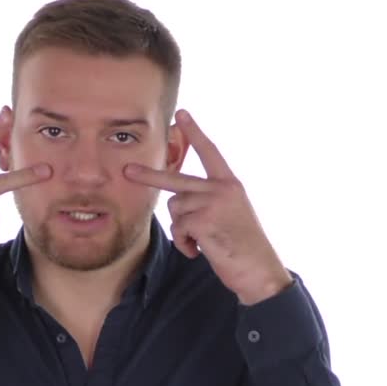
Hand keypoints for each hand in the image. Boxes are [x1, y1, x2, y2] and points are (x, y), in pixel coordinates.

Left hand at [124, 110, 291, 304]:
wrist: (259, 271)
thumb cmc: (243, 246)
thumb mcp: (232, 214)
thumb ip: (209, 200)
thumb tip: (177, 201)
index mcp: (230, 184)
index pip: (210, 152)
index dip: (195, 132)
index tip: (182, 114)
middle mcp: (222, 189)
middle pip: (175, 180)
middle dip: (149, 176)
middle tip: (127, 171)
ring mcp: (212, 203)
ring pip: (175, 211)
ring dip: (183, 230)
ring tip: (203, 241)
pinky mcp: (203, 221)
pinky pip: (178, 229)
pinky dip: (185, 243)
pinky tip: (201, 250)